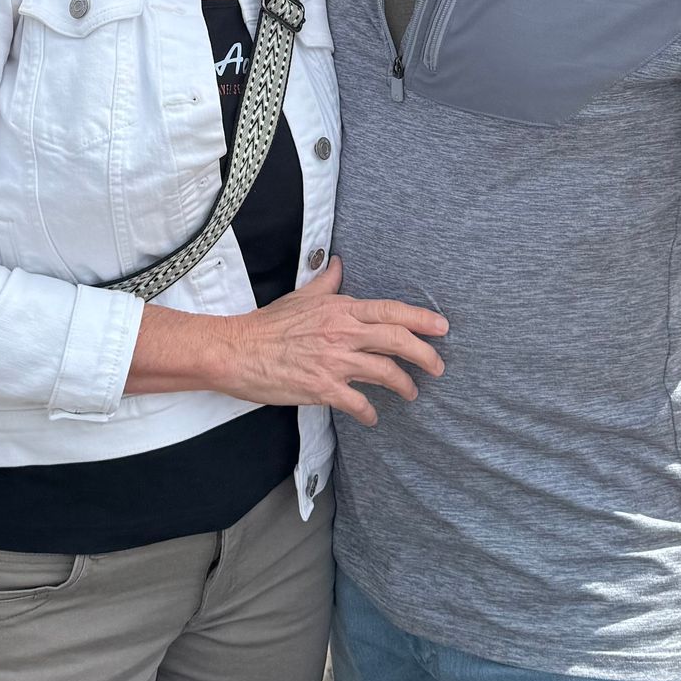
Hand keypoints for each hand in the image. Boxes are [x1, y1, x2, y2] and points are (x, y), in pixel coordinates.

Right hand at [219, 260, 447, 424]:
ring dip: (404, 385)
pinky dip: (370, 412)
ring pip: (385, 372)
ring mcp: (334, 361)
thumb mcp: (301, 295)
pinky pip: (358, 403)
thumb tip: (338, 264)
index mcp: (340, 309)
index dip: (421, 318)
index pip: (390, 311)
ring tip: (411, 393)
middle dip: (424, 354)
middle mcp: (343, 333)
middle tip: (438, 366)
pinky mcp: (322, 388)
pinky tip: (372, 417)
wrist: (238, 350)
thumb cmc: (268, 324)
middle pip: (397, 340)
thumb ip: (326, 283)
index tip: (441, 327)